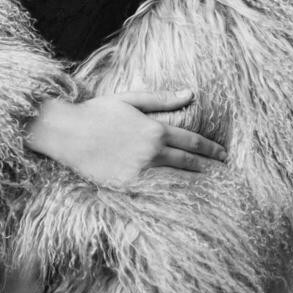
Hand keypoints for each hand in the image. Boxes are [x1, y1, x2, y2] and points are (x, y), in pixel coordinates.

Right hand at [24, 88, 226, 185]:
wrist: (67, 133)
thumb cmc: (97, 112)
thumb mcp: (130, 99)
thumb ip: (161, 99)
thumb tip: (190, 93)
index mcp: (155, 129)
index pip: (192, 141)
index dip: (211, 148)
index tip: (224, 154)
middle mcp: (152, 152)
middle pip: (189, 162)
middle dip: (209, 167)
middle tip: (225, 172)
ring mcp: (140, 172)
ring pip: (177, 180)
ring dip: (196, 184)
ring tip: (213, 188)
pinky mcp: (127, 186)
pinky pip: (156, 192)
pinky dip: (172, 195)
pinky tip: (183, 199)